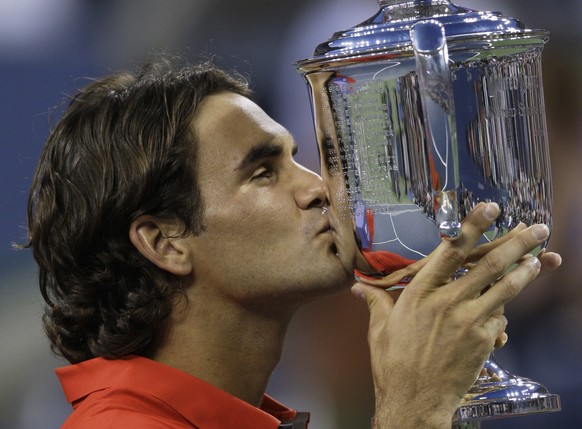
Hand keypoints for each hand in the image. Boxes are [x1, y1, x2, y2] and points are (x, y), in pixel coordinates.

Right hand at [351, 202, 560, 428]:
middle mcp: (447, 301)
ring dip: (525, 272)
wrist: (414, 401)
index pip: (451, 251)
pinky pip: (499, 317)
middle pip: (489, 265)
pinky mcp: (483, 340)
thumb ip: (374, 301)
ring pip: (505, 289)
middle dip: (517, 243)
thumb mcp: (379, 327)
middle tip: (537, 228)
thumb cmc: (393, 363)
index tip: (490, 209)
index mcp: (420, 292)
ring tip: (540, 259)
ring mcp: (469, 321)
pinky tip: (503, 310)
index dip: (472, 227)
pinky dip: (502, 311)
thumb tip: (356, 287)